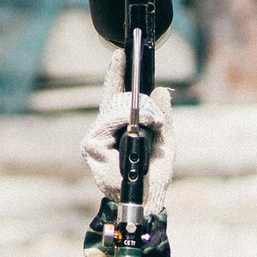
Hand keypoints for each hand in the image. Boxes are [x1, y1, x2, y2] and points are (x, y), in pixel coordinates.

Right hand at [81, 58, 174, 210]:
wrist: (148, 202)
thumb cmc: (155, 177)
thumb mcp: (165, 143)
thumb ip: (164, 118)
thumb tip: (162, 90)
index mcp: (119, 129)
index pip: (115, 97)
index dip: (116, 75)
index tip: (120, 54)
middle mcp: (103, 132)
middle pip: (113, 102)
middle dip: (134, 100)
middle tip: (155, 115)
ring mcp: (95, 140)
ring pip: (111, 112)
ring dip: (134, 113)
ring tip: (154, 123)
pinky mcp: (92, 148)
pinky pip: (107, 125)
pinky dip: (125, 122)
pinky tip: (141, 126)